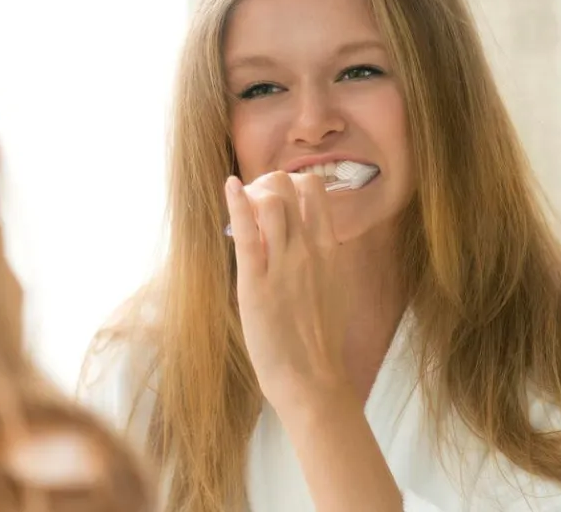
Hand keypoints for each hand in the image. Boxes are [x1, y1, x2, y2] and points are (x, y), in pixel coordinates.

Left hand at [224, 171, 350, 409]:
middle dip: (267, 183)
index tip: (277, 196)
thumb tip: (300, 237)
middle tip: (253, 202)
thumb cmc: (319, 340)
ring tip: (242, 209)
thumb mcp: (330, 287)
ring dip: (252, 194)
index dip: (292, 182)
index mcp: (330, 249)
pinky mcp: (257, 283)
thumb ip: (318, 258)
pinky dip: (236, 203)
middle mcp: (310, 249)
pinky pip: (248, 232)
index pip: (315, 190)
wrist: (314, 379)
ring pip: (270, 201)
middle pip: (289, 186)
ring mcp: (285, 264)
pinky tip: (229, 186)